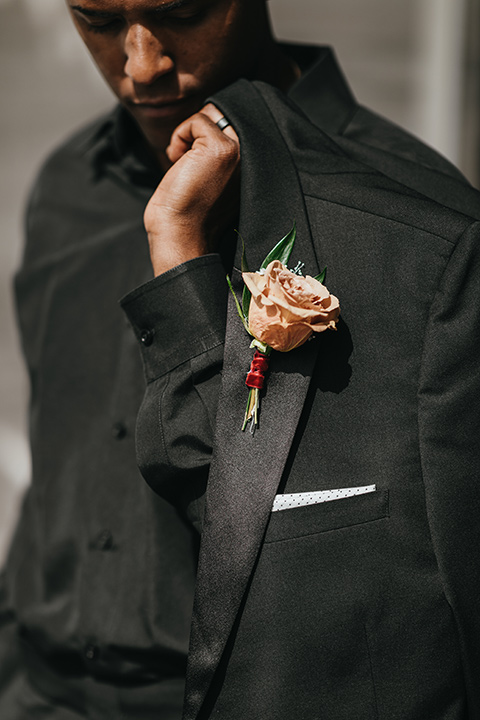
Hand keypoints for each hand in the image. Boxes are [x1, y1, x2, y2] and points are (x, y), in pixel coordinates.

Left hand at [144, 104, 239, 275]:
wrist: (180, 234)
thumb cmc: (187, 211)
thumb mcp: (211, 175)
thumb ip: (218, 151)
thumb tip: (209, 117)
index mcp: (254, 165)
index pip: (235, 124)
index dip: (207, 134)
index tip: (194, 164)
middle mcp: (252, 157)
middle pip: (224, 115)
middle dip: (199, 131)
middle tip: (186, 162)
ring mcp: (239, 152)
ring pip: (211, 114)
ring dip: (189, 134)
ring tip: (183, 161)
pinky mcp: (221, 149)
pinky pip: (197, 121)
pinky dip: (180, 136)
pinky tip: (178, 161)